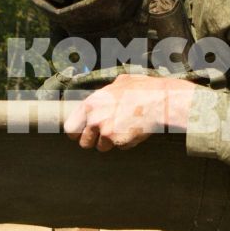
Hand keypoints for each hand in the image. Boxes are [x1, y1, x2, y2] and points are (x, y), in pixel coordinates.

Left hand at [64, 75, 195, 151]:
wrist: (159, 100)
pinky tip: (135, 131)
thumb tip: (108, 90)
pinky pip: (120, 147)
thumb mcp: (120, 83)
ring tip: (124, 129)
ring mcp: (106, 132)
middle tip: (105, 135)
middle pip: (84, 143)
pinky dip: (127, 143)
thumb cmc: (142, 89)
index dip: (77, 133)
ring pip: (102, 148)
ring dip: (111, 142)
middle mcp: (94, 119)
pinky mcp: (119, 141)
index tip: (83, 133)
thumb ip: (107, 91)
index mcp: (90, 104)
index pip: (70, 128)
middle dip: (94, 141)